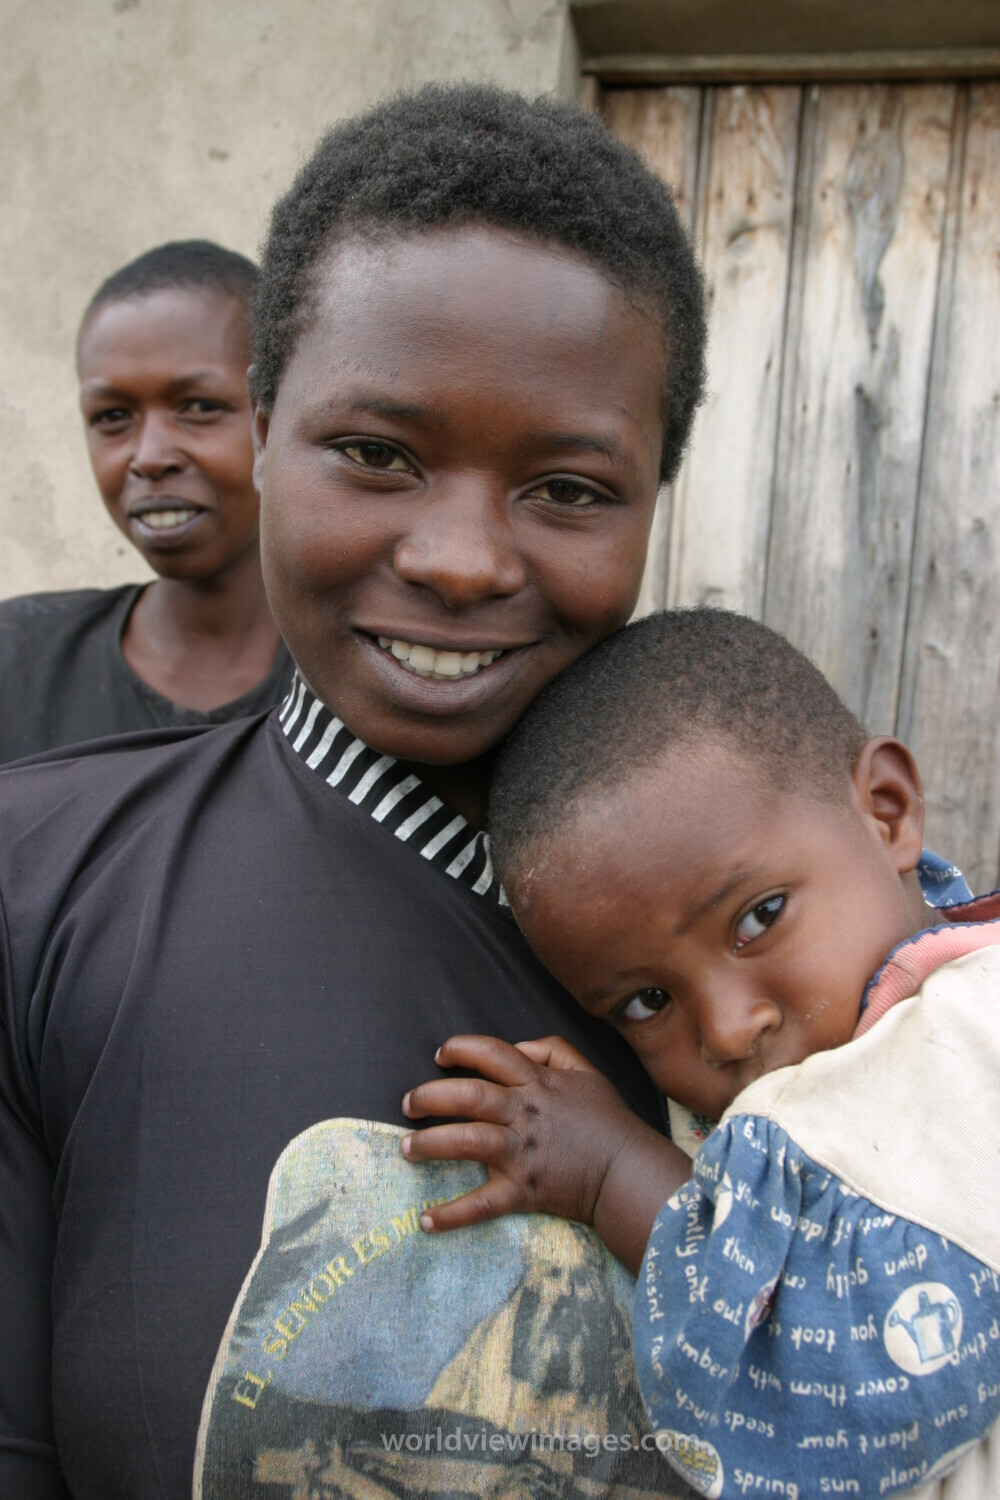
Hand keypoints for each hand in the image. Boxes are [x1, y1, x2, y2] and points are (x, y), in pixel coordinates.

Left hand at [401, 1034, 690, 1271]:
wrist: (630, 1172)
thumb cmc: (609, 1121)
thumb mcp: (588, 1072)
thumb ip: (553, 1050)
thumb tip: (518, 1046)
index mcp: (538, 1083)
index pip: (492, 1053)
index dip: (461, 1048)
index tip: (440, 1055)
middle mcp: (525, 1114)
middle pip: (468, 1095)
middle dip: (430, 1096)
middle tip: (408, 1104)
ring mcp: (522, 1153)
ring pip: (466, 1141)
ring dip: (430, 1144)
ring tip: (406, 1148)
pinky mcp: (523, 1191)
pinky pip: (482, 1203)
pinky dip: (451, 1214)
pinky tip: (426, 1220)